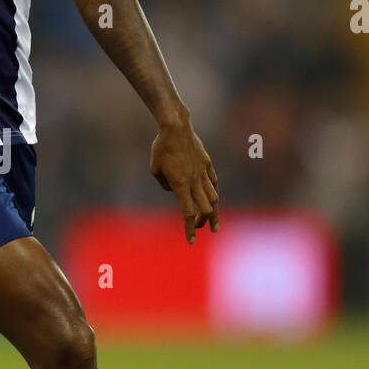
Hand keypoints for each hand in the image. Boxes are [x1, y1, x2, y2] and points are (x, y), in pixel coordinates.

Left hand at [150, 119, 218, 243]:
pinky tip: (214, 198)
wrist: (176, 127)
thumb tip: (173, 189)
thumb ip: (164, 184)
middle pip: (204, 209)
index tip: (190, 240)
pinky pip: (213, 182)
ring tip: (214, 222)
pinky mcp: (207, 164)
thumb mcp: (155, 169)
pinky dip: (214, 193)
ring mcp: (203, 172)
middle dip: (203, 222)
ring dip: (214, 212)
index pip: (188, 213)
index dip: (189, 228)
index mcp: (181, 185)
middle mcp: (194, 181)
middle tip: (200, 229)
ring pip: (213, 198)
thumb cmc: (161, 148)